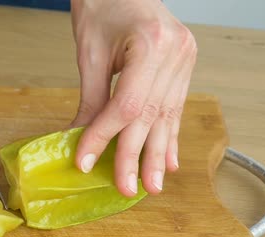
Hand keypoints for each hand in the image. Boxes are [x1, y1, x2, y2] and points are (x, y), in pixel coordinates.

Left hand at [70, 0, 196, 196]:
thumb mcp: (91, 53)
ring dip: (158, 155)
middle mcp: (175, 54)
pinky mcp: (185, 65)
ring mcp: (185, 60)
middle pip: (151, 116)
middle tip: (127, 189)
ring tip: (152, 186)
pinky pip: (176, 107)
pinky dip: (170, 136)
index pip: (127, 105)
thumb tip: (79, 138)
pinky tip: (171, 161)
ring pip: (168, 117)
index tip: (86, 162)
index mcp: (152, 44)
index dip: (105, 137)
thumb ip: (90, 99)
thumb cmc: (103, 5)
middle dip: (136, 157)